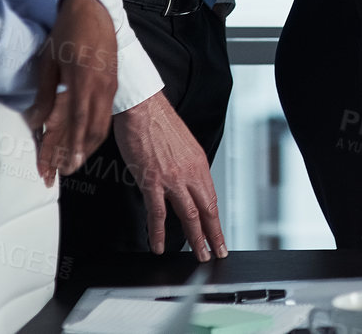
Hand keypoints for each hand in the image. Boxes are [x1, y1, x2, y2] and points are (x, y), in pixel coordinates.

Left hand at [24, 0, 116, 185]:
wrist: (92, 10)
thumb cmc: (66, 32)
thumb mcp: (48, 60)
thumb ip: (44, 92)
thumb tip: (36, 122)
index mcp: (82, 79)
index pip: (77, 121)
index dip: (69, 146)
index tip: (61, 165)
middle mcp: (100, 86)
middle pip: (93, 128)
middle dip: (79, 153)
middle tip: (65, 171)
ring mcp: (109, 85)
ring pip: (102, 123)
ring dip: (88, 145)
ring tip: (74, 162)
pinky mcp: (112, 82)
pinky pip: (105, 113)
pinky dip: (95, 131)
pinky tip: (85, 139)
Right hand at [113, 90, 228, 259]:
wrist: (142, 106)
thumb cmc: (158, 121)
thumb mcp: (182, 144)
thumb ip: (186, 165)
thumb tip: (186, 182)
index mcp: (198, 162)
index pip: (211, 198)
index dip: (216, 220)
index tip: (218, 235)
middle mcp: (190, 172)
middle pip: (207, 211)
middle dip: (213, 235)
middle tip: (216, 252)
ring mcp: (172, 178)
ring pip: (189, 215)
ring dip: (195, 239)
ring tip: (198, 254)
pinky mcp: (152, 180)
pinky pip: (157, 213)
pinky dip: (158, 233)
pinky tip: (158, 245)